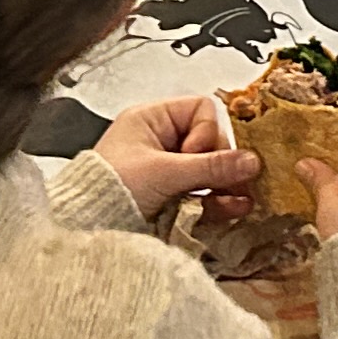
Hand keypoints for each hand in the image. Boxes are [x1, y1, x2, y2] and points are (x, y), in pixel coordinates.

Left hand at [95, 94, 262, 222]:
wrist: (85, 228)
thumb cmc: (110, 189)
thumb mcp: (164, 172)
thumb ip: (210, 166)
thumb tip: (252, 161)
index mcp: (151, 120)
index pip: (200, 110)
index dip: (207, 132)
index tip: (198, 154)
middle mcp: (160, 141)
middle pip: (210, 143)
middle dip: (222, 164)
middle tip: (233, 182)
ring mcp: (165, 170)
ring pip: (208, 171)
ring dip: (226, 185)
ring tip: (244, 199)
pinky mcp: (170, 198)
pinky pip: (202, 194)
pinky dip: (217, 202)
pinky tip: (235, 209)